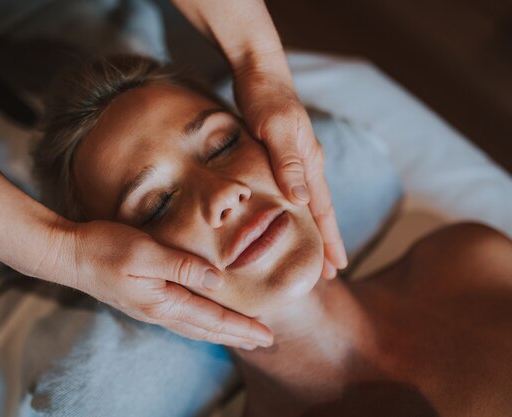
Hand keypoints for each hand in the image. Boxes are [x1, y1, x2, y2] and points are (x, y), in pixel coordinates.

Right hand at [43, 220, 272, 348]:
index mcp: (162, 300)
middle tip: (265, 342)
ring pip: (194, 327)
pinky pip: (180, 319)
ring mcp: (149, 308)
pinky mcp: (142, 300)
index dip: (241, 327)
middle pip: (206, 329)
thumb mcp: (144, 251)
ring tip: (241, 337)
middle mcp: (158, 310)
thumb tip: (218, 280)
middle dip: (237, 336)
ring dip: (220, 333)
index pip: (211, 318)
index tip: (267, 335)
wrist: (67, 254)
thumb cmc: (104, 247)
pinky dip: (200, 324)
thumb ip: (181, 265)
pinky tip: (203, 321)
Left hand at [234, 66, 347, 277]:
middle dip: (327, 242)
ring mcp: (297, 159)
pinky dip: (297, 210)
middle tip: (329, 273)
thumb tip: (301, 201)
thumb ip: (287, 163)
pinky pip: (294, 190)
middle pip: (322, 211)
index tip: (336, 268)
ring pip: (309, 202)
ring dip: (313, 228)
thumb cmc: (265, 98)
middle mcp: (309, 164)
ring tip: (313, 251)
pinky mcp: (283, 155)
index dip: (330, 240)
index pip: (324, 210)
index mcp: (310, 162)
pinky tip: (289, 216)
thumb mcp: (273, 129)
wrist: (260, 71)